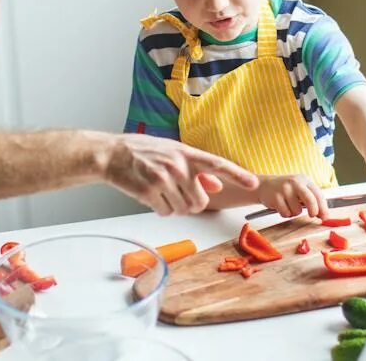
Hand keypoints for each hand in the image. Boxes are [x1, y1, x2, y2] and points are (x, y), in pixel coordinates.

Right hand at [105, 134, 258, 214]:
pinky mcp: (149, 192)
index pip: (217, 164)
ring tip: (161, 191)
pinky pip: (165, 212)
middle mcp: (177, 165)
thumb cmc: (143, 152)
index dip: (237, 174)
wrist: (112, 154)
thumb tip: (217, 185)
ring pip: (183, 210)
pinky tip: (151, 195)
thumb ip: (197, 169)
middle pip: (200, 201)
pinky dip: (160, 209)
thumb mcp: (173, 153)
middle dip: (191, 204)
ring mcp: (163, 179)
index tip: (253, 182)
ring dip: (174, 206)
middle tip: (177, 194)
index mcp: (186, 153)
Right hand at [257, 174, 328, 218]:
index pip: (318, 194)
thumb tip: (323, 215)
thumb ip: (312, 200)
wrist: (264, 185)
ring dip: (294, 213)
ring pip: (297, 210)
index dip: (323, 207)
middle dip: (313, 211)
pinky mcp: (275, 197)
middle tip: (312, 215)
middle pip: (310, 200)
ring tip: (289, 206)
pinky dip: (285, 214)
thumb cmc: (286, 190)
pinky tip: (282, 207)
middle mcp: (295, 182)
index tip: (325, 217)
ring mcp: (285, 189)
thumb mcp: (300, 190)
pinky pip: (286, 213)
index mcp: (304, 180)